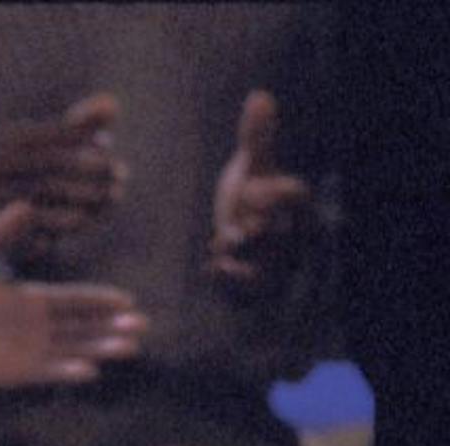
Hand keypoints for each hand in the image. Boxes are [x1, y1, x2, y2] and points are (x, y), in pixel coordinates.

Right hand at [0, 92, 126, 262]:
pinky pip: (47, 224)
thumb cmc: (44, 171)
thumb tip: (110, 105)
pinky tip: (94, 216)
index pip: (56, 134)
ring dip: (90, 194)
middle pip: (54, 162)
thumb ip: (86, 122)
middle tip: (122, 174)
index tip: (110, 148)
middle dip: (94, 168)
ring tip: (115, 194)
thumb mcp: (63, 144)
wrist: (8, 221)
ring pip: (52, 193)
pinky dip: (75, 220)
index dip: (86, 139)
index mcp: (10, 139)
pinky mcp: (6, 231)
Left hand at [0, 200, 146, 389]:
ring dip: (99, 348)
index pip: (71, 300)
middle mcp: (32, 327)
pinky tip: (88, 371)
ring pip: (71, 348)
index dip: (98, 301)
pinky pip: (44, 372)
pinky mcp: (12, 373)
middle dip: (110, 325)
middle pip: (80, 326)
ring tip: (129, 347)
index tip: (127, 300)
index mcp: (26, 301)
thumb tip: (24, 204)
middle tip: (143, 324)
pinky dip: (64, 372)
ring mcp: (25, 351)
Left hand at [209, 90, 312, 287]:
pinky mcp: (256, 287)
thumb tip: (259, 96)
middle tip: (233, 228)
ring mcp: (275, 263)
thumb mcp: (252, 166)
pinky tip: (210, 268)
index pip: (292, 196)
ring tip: (220, 245)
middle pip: (277, 234)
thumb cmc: (249, 195)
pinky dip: (228, 283)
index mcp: (290, 202)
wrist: (242, 236)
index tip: (250, 191)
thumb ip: (256, 135)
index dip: (274, 194)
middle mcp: (289, 234)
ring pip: (263, 266)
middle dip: (254, 230)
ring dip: (239, 259)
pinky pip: (245, 292)